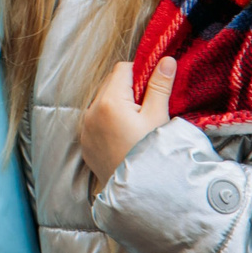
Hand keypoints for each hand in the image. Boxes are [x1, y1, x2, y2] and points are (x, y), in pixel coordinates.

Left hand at [79, 57, 175, 191]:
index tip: (153, 86)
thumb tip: (167, 59)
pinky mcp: (84, 141)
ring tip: (136, 124)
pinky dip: (107, 120)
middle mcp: (91, 111)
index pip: (122, 69)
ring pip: (101, 101)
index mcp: (109, 101)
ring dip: (117, 104)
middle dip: (128, 88)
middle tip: (147, 106)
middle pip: (110, 84)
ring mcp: (85, 127)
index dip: (140, 72)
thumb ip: (159, 86)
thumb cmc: (151, 154)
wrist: (138, 192)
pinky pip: (94, 120)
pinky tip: (124, 134)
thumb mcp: (158, 118)